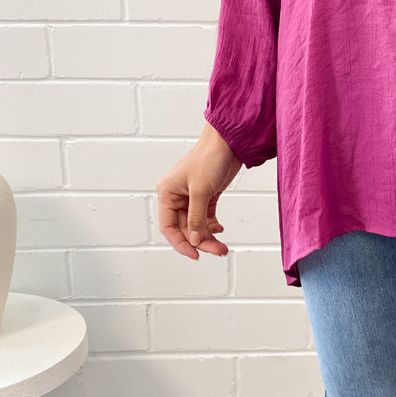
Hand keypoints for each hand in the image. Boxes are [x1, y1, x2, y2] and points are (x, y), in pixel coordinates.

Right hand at [157, 123, 243, 262]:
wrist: (228, 142)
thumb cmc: (209, 158)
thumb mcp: (201, 190)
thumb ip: (196, 218)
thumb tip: (195, 240)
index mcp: (167, 193)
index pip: (168, 227)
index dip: (181, 243)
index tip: (195, 255)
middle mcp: (176, 197)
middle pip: (185, 229)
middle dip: (201, 241)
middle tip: (218, 251)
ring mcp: (191, 197)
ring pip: (197, 226)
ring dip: (209, 237)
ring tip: (223, 246)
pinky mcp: (206, 196)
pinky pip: (205, 218)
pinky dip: (212, 226)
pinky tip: (220, 230)